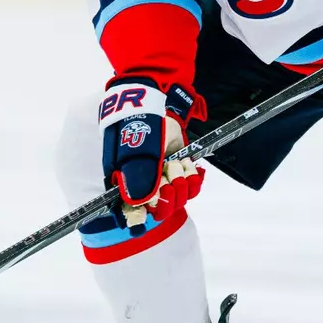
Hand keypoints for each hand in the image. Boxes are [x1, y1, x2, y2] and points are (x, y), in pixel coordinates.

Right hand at [99, 80, 203, 229]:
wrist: (155, 106)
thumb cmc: (139, 128)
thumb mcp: (136, 152)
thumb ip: (139, 179)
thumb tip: (141, 203)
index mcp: (127, 185)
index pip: (133, 213)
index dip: (142, 217)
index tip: (152, 209)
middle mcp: (146, 186)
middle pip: (162, 209)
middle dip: (169, 196)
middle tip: (169, 179)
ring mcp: (164, 179)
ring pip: (178, 199)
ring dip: (181, 182)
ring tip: (177, 164)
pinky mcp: (179, 170)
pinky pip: (192, 187)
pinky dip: (194, 178)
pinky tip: (191, 167)